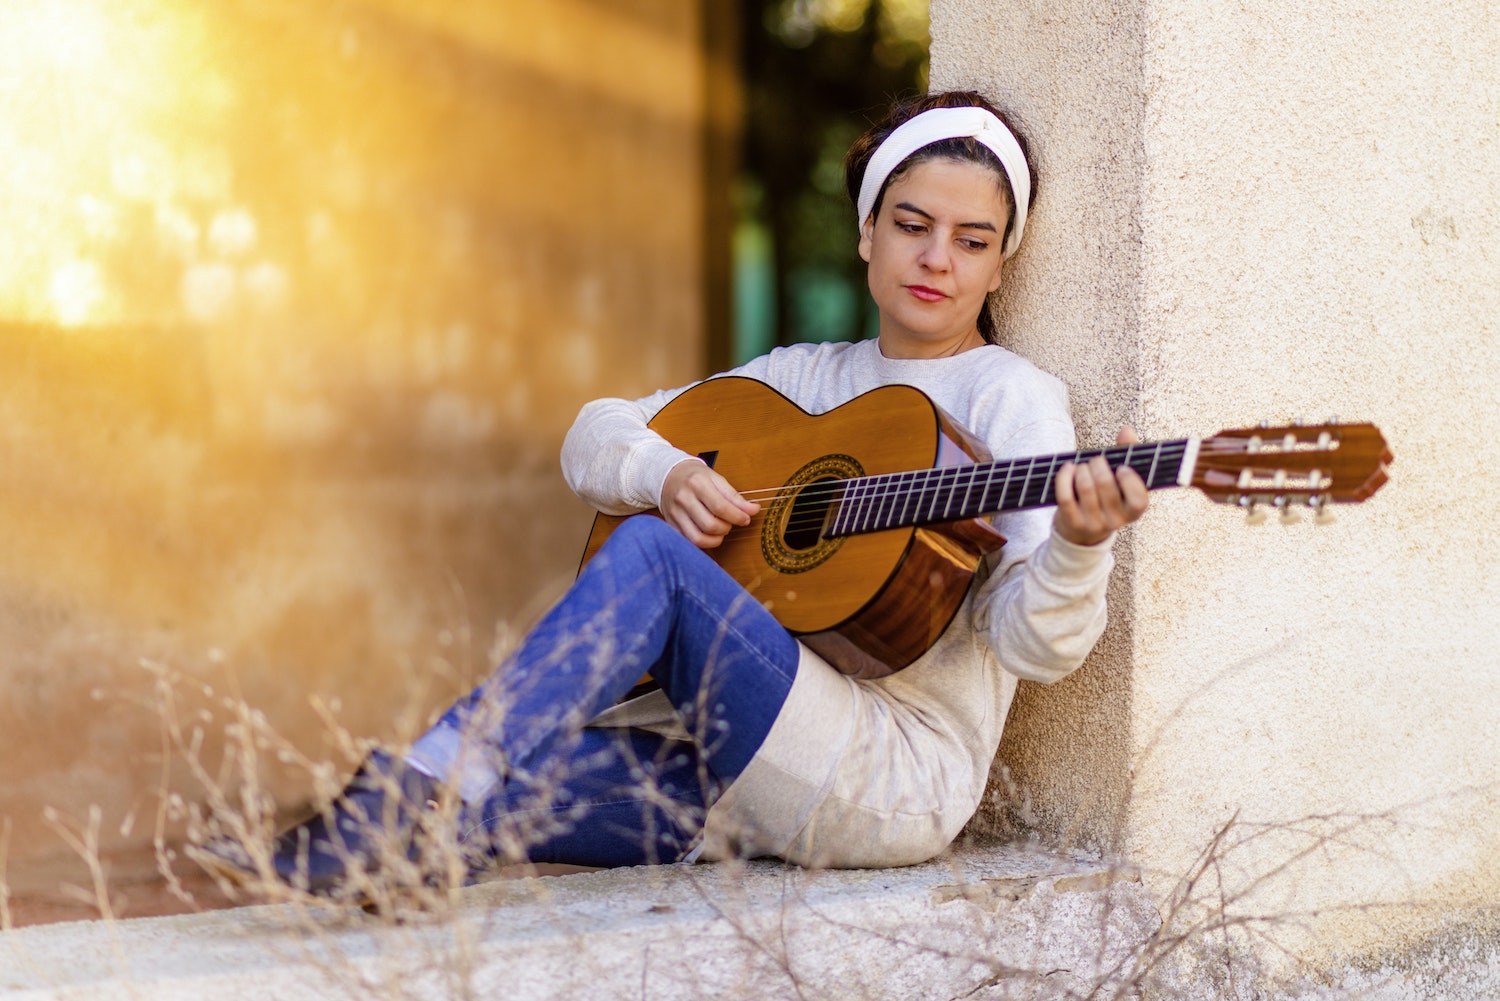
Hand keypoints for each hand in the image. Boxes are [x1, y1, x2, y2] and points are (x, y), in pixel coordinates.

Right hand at [660, 459, 758, 548]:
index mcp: (697, 483)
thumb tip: (753, 510)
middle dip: (727, 528)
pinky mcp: (671, 524)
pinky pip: (689, 541)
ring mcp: (674, 513)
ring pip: (698, 538)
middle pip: (710, 525)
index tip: (745, 519)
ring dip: (716, 539)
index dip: (737, 517)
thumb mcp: (717, 479)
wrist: (669, 475)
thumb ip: (734, 496)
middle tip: (730, 522)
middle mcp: (683, 498)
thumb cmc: (696, 477)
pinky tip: (709, 534)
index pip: (720, 507)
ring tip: (721, 530)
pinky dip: (704, 542)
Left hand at [1052, 427, 1149, 545]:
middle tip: (1095, 461)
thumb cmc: (1105, 496)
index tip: (1122, 468)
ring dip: (1081, 468)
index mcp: (1134, 511)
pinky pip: (1066, 496)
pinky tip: (1067, 468)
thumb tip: (1127, 430)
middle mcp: (1116, 521)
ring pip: (1085, 487)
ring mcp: (1094, 524)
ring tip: (1082, 466)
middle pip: (1105, 483)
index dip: (1130, 480)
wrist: (1081, 531)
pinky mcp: (1073, 523)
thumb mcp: (1120, 480)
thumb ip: (1127, 454)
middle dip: (1098, 464)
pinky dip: (1064, 477)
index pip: (1138, 499)